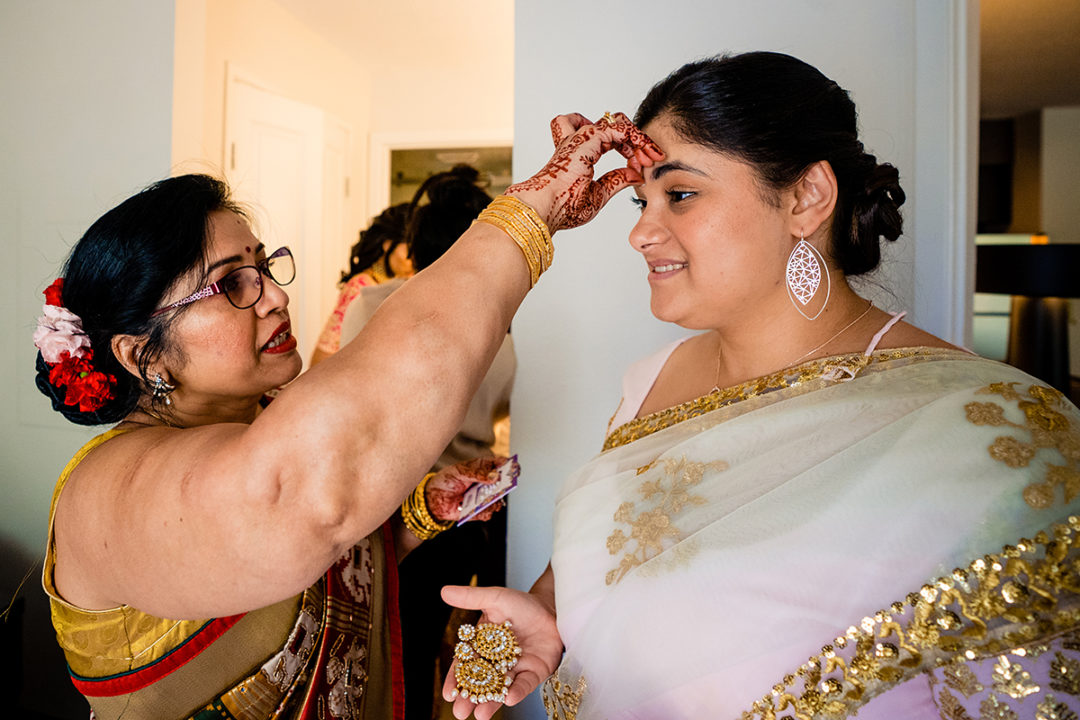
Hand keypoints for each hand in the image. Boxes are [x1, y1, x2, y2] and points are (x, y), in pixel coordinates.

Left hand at [426, 456, 507, 522]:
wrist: (433, 498)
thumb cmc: (446, 480)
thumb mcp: (459, 472)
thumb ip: (477, 473)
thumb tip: (494, 476)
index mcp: (484, 468)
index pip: (502, 464)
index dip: (511, 466)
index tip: (514, 469)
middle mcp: (488, 483)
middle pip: (504, 484)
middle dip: (505, 487)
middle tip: (501, 488)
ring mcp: (485, 497)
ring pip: (498, 501)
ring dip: (493, 502)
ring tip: (483, 501)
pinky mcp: (480, 511)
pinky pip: (488, 513)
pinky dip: (483, 512)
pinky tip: (473, 509)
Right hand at [440, 585, 562, 719]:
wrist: (551, 606)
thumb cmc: (520, 604)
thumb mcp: (494, 598)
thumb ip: (470, 598)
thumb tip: (444, 591)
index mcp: (482, 647)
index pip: (466, 666)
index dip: (456, 679)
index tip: (448, 693)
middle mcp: (496, 662)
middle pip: (481, 682)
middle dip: (470, 698)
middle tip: (459, 713)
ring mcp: (515, 669)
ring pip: (500, 688)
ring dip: (491, 702)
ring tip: (480, 716)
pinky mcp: (535, 672)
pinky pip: (524, 684)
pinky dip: (517, 691)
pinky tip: (509, 699)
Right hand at [507, 112, 663, 232]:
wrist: (543, 209)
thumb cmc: (562, 207)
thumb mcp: (598, 195)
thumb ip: (616, 181)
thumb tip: (635, 174)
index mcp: (580, 153)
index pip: (612, 139)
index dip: (632, 149)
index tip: (646, 165)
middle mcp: (579, 141)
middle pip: (615, 126)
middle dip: (637, 141)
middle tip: (650, 158)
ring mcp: (580, 138)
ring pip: (616, 121)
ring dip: (637, 137)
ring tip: (648, 154)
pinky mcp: (585, 139)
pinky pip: (616, 127)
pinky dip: (633, 136)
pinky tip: (640, 151)